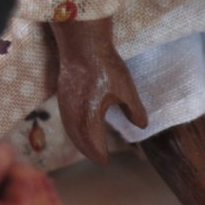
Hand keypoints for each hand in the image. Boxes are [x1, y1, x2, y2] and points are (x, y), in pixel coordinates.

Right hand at [50, 18, 147, 163]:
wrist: (82, 42)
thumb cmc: (105, 66)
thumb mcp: (127, 90)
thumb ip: (135, 111)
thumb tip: (142, 127)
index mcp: (89, 116)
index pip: (94, 143)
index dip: (100, 154)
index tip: (106, 162)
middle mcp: (74, 114)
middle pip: (79, 140)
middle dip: (89, 151)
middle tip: (99, 160)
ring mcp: (65, 104)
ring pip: (70, 130)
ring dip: (79, 142)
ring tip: (88, 148)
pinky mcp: (62, 95)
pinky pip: (66, 120)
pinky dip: (73, 130)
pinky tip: (79, 129)